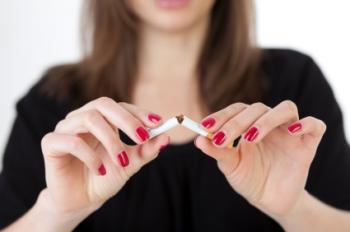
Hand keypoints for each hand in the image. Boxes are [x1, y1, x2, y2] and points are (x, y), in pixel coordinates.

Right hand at [41, 97, 168, 214]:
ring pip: (89, 119)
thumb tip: (166, 138)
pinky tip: (100, 171)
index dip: (139, 112)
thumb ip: (146, 150)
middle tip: (142, 137)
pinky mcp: (51, 143)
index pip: (121, 106)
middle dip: (126, 120)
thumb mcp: (130, 164)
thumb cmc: (106, 176)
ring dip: (110, 140)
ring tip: (121, 162)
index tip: (158, 123)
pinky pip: (72, 141)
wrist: (81, 200)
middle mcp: (83, 118)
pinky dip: (90, 156)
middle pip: (104, 104)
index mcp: (103, 119)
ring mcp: (66, 128)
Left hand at [195, 100, 325, 217]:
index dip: (221, 115)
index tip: (204, 126)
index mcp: (249, 125)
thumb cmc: (249, 178)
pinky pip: (316, 126)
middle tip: (221, 138)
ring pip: (286, 109)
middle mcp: (269, 124)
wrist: (270, 200)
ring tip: (250, 138)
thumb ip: (217, 151)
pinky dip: (307, 124)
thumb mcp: (231, 166)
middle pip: (258, 108)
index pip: (237, 110)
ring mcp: (289, 133)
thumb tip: (198, 139)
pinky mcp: (308, 146)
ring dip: (266, 120)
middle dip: (237, 122)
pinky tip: (292, 131)